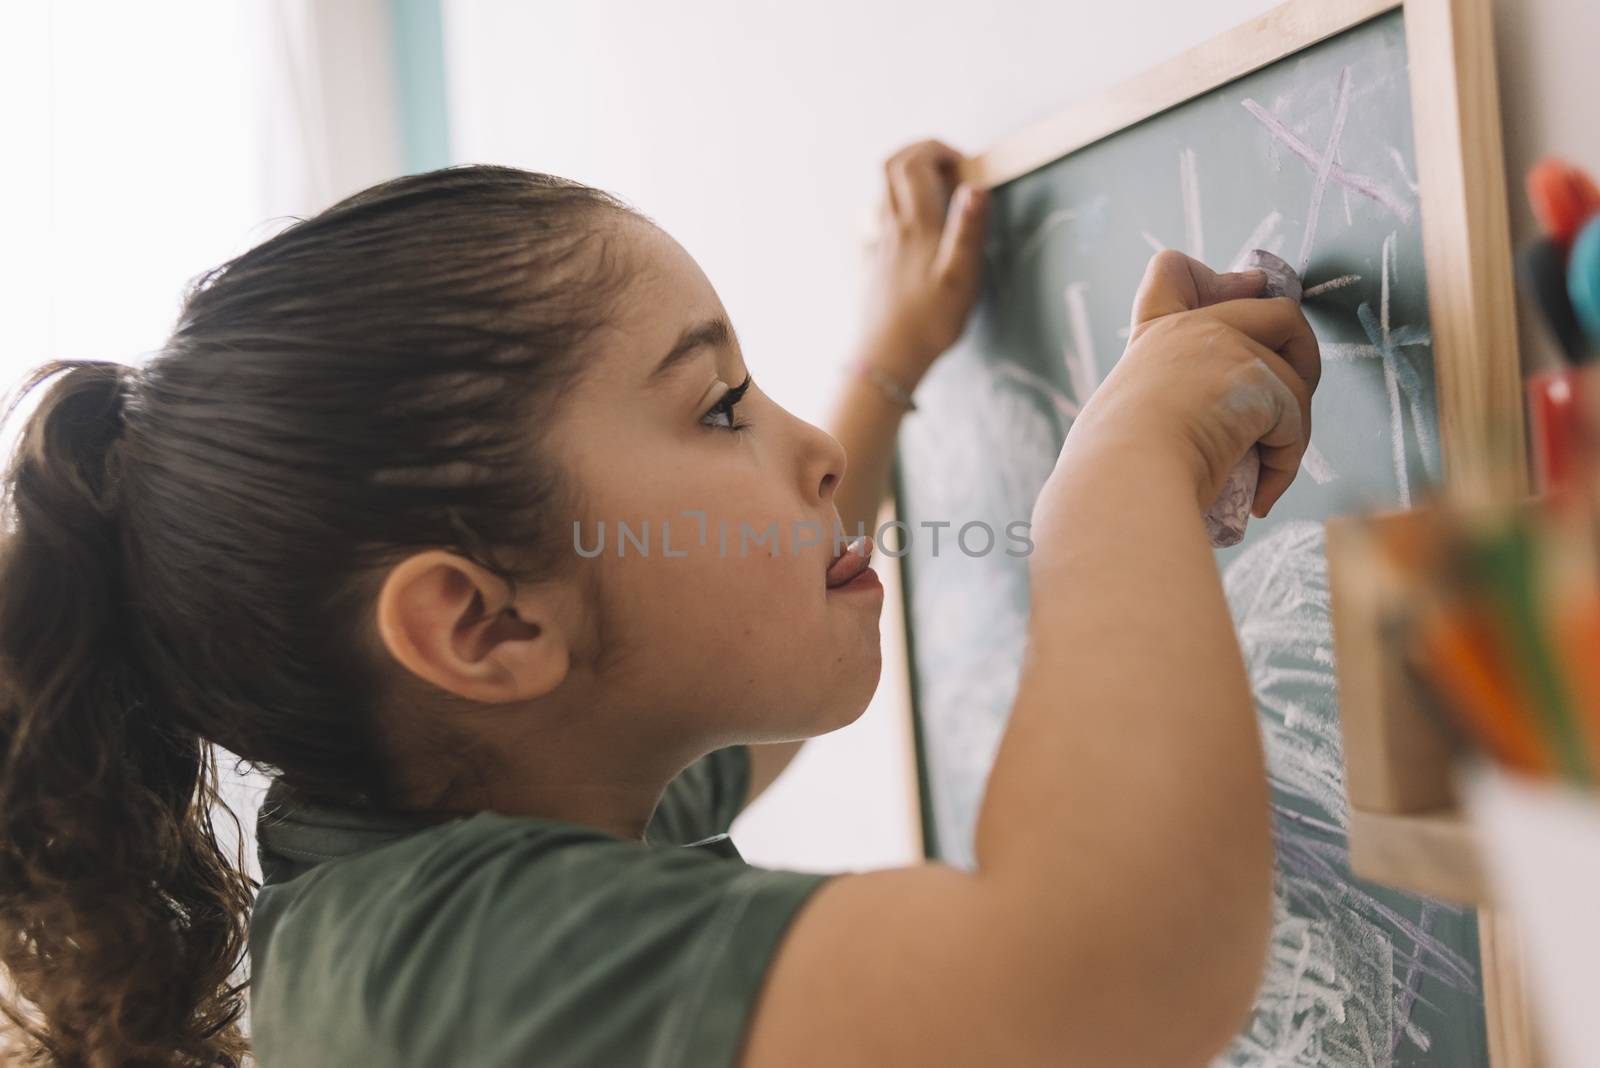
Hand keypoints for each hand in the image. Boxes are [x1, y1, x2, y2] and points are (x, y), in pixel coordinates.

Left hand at [859, 140, 989, 384]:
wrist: (888, 357)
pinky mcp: (879, 260)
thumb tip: (975, 187)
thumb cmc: (930, 320)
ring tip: (943, 193)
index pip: (914, 162)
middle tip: (952, 167)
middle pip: (892, 166)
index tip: (964, 165)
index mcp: (916, 224)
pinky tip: (924, 227)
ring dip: (912, 177)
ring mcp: (882, 242)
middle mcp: (894, 226)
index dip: (938, 148)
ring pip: (887, 190)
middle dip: (921, 152)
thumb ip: (968, 228)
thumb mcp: (960, 276)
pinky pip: (886, 215)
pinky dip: (905, 204)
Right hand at [1064, 250, 1320, 516]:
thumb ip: (1162, 401)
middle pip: (1277, 310)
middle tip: (1287, 406)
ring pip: (1297, 376)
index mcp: (1151, 337)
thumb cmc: (1114, 469)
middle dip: (1301, 355)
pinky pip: (1295, 421)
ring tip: (1266, 468)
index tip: (1248, 295)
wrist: (1124, 480)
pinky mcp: (1256, 378)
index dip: (1223, 281)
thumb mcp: (1127, 417)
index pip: (1172, 270)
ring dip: (1293, 426)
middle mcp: (1190, 329)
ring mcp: (1225, 347)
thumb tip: (1206, 426)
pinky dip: (1285, 462)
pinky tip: (1260, 496)